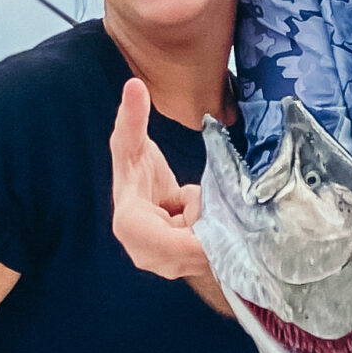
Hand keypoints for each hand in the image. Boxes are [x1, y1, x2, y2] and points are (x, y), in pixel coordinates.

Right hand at [109, 80, 226, 309]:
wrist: (144, 199)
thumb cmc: (139, 172)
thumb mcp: (133, 146)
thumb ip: (132, 119)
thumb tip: (133, 84)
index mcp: (132, 228)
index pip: (177, 245)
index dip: (202, 229)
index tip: (210, 206)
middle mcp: (149, 256)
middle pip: (200, 248)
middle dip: (212, 224)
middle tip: (209, 200)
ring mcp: (166, 266)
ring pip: (210, 250)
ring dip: (217, 228)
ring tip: (202, 207)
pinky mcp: (181, 268)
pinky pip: (212, 253)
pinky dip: (219, 237)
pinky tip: (209, 222)